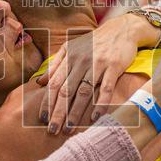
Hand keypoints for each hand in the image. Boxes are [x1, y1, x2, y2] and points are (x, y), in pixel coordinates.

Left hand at [37, 14, 157, 133]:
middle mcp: (81, 61)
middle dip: (58, 112)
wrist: (121, 29)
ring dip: (76, 112)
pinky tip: (94, 118)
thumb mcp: (71, 48)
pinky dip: (100, 104)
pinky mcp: (114, 67)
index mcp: (69, 58)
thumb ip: (55, 64)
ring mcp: (98, 64)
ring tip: (70, 129)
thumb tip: (39, 82)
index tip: (42, 119)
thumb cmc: (94, 42)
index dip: (47, 102)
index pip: (54, 84)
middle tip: (52, 130)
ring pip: (84, 92)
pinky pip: (106, 89)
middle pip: (67, 91)